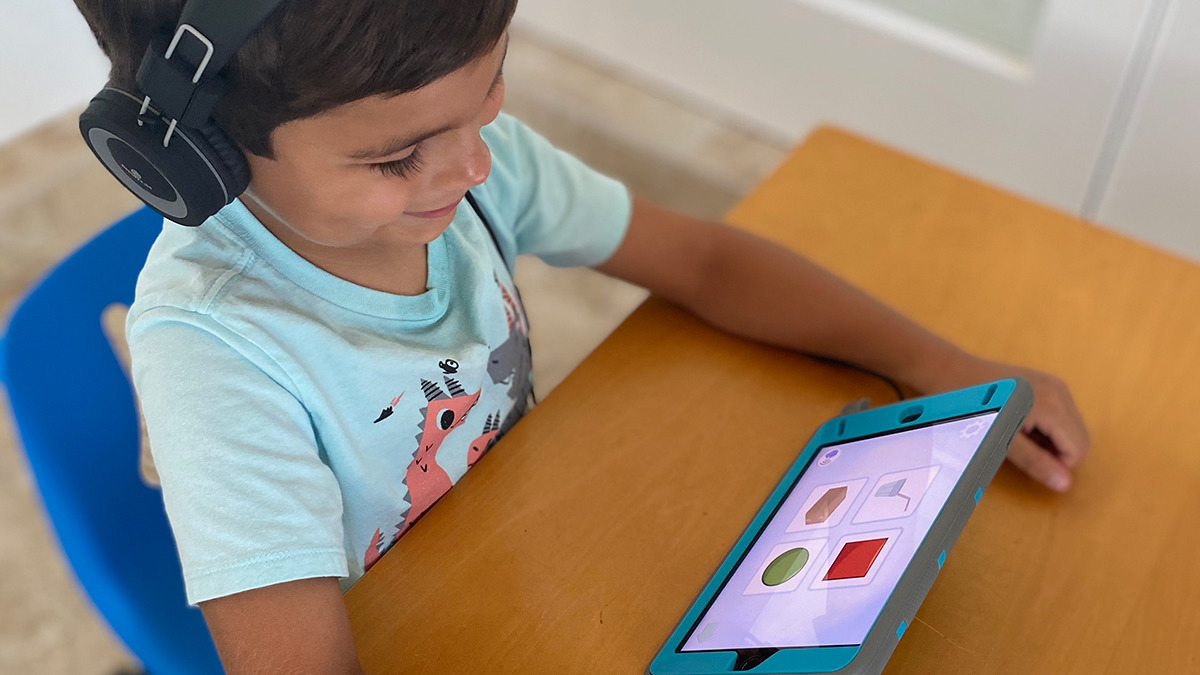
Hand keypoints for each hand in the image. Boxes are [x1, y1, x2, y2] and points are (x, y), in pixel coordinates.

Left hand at [918, 353, 1090, 491]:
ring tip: (1016, 432)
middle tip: (1020, 445)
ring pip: (1070, 429)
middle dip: (1054, 451)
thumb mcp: (1001, 439)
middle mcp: (1060, 391)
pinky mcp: (1044, 383)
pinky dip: (1044, 428)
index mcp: (1053, 404)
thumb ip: (1035, 462)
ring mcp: (1053, 384)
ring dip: (1049, 440)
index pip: (1078, 450)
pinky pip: (1059, 415)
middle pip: (1078, 438)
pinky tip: (1019, 422)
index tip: (1026, 459)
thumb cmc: (972, 408)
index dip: (1056, 464)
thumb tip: (1065, 484)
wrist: (949, 372)